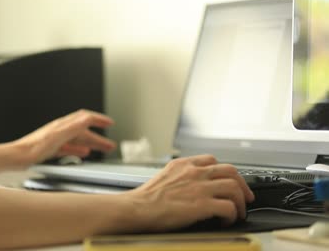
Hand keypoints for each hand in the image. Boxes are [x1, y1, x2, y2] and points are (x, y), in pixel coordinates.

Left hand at [9, 109, 116, 165]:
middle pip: (83, 131)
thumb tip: (87, 118)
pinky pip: (69, 148)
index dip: (98, 119)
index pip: (84, 118)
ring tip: (101, 149)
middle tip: (110, 144)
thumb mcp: (57, 137)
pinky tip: (82, 154)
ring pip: (78, 140)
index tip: (110, 123)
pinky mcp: (51, 149)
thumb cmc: (32, 148)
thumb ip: (73, 127)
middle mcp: (59, 130)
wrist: (16, 158)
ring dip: (91, 144)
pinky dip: (79, 150)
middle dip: (98, 136)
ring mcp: (55, 140)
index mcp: (62, 125)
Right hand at [124, 155, 254, 231]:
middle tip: (244, 197)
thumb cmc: (144, 199)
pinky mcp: (201, 204)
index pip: (212, 160)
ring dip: (240, 202)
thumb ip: (179, 177)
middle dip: (242, 185)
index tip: (228, 181)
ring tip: (237, 212)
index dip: (225, 172)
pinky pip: (228, 207)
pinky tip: (225, 221)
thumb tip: (189, 187)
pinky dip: (232, 215)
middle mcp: (194, 172)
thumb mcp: (163, 177)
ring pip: (234, 188)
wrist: (136, 209)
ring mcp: (199, 187)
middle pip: (230, 171)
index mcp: (183, 164)